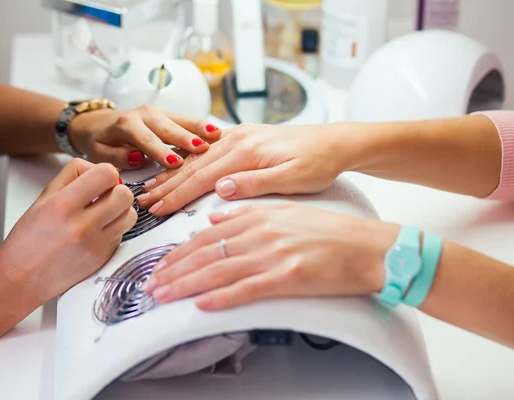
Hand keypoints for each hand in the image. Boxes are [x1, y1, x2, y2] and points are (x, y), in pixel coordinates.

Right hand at [0, 158, 136, 305]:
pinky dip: (114, 230)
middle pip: (125, 194)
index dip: (107, 173)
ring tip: (104, 214)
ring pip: (130, 215)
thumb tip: (105, 171)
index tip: (100, 180)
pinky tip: (96, 233)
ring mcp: (95, 244)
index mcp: (63, 204)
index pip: (107, 174)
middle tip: (104, 197)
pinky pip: (122, 234)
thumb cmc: (30, 238)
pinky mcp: (103, 258)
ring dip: (121, 211)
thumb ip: (74, 175)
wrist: (22, 278)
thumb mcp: (44, 197)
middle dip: (117, 191)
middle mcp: (81, 225)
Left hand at [70, 105, 221, 169]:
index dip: (160, 151)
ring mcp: (159, 112)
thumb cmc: (100, 142)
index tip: (174, 162)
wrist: (100, 123)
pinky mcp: (169, 115)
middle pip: (168, 127)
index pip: (145, 139)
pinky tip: (218, 132)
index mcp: (126, 124)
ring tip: (217, 135)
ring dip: (200, 128)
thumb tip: (136, 158)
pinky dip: (202, 126)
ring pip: (182, 120)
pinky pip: (187, 120)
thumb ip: (115, 157)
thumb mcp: (99, 153)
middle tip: (203, 149)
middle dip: (186, 138)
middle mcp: (145, 114)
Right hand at [136, 122, 359, 215]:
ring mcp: (240, 135)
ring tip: (151, 185)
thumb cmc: (318, 163)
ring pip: (198, 157)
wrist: (336, 141)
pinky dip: (190, 159)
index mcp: (247, 152)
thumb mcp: (293, 179)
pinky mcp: (244, 136)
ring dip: (173, 172)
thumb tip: (220, 189)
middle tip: (142, 200)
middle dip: (166, 185)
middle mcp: (238, 139)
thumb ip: (255, 183)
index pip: (202, 178)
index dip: (177, 196)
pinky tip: (178, 164)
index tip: (157, 210)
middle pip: (193, 167)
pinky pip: (209, 148)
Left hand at [142, 204, 396, 310]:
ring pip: (218, 271)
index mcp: (257, 215)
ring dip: (186, 285)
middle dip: (173, 270)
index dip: (179, 251)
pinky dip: (221, 298)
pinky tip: (202, 306)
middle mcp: (259, 232)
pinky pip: (247, 289)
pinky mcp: (287, 277)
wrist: (368, 247)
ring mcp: (272, 255)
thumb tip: (214, 218)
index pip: (207, 235)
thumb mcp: (284, 211)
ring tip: (164, 297)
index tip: (160, 264)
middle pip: (205, 253)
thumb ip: (246, 211)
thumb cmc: (330, 231)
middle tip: (150, 284)